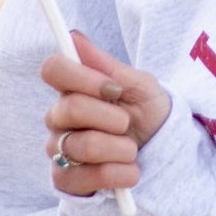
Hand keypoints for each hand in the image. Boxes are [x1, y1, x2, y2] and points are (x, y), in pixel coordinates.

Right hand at [40, 31, 171, 196]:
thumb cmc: (147, 113)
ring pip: (80, 146)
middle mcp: (59, 117)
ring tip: (132, 150)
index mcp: (74, 87)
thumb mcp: (140, 85)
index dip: (82, 77)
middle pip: (69, 108)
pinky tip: (129, 172)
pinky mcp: (65, 180)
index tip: (114, 88)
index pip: (52, 69)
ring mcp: (59, 149)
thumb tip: (74, 36)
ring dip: (120, 149)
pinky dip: (115, 175)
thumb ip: (107, 65)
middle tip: (127, 123)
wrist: (162, 154)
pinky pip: (80, 178)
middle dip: (112, 117)